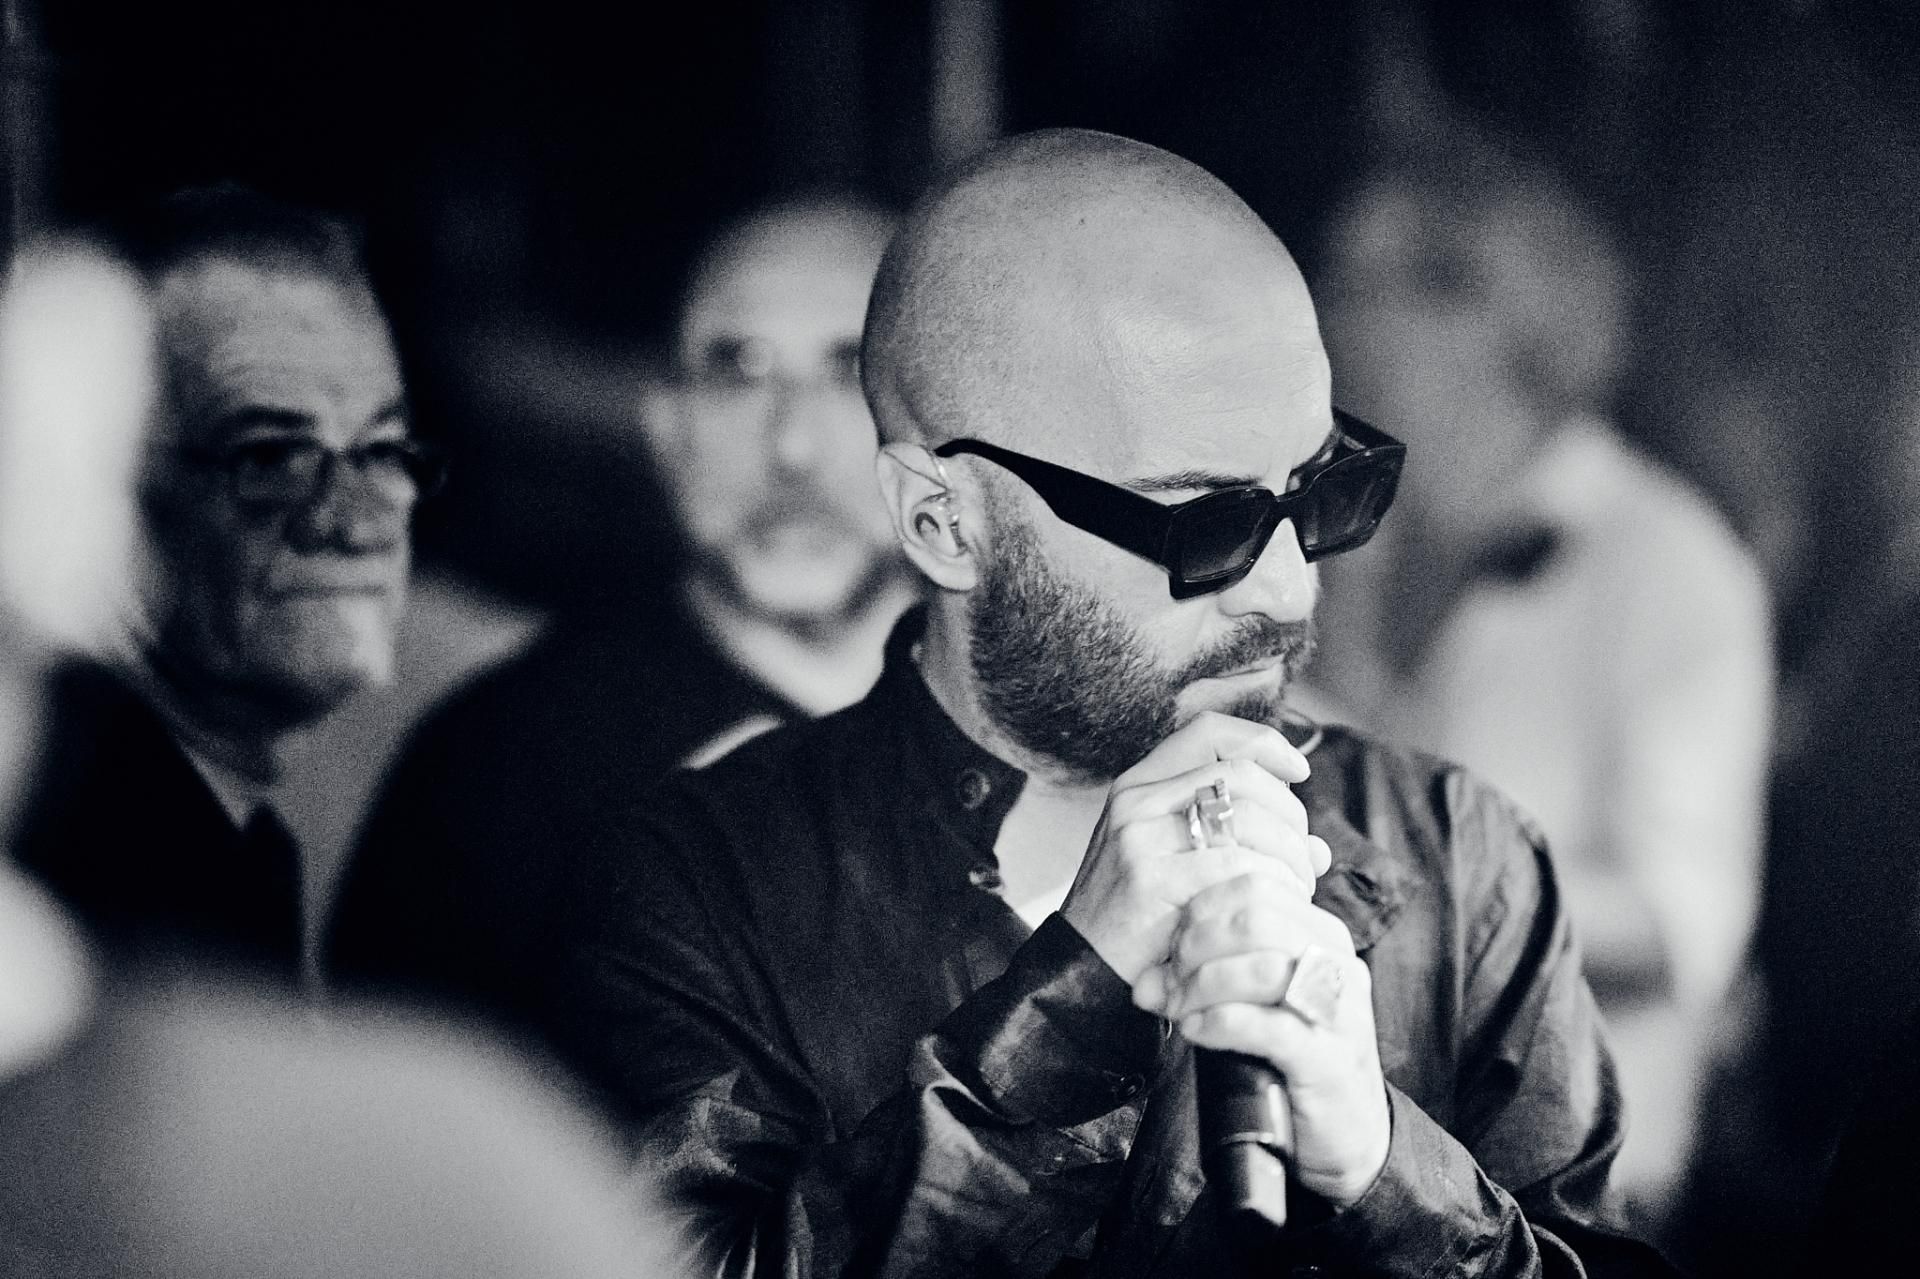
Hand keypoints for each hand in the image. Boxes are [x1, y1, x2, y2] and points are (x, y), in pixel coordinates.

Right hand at [1058, 712, 1331, 986]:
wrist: (1082, 973)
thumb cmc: (1139, 922)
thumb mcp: (1179, 866)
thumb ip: (1242, 844)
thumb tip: (1320, 850)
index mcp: (1139, 786)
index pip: (1209, 732)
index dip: (1265, 742)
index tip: (1299, 773)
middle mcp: (1136, 800)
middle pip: (1242, 774)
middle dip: (1291, 816)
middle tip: (1303, 860)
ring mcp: (1139, 837)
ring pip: (1249, 818)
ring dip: (1289, 855)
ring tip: (1294, 890)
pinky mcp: (1151, 879)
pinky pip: (1237, 866)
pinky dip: (1269, 884)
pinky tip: (1272, 907)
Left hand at [1135, 877, 1390, 1207]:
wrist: (1346, 1134)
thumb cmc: (1292, 1059)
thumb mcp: (1251, 1004)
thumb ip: (1204, 979)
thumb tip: (1145, 981)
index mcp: (1318, 932)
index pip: (1254, 885)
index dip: (1200, 910)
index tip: (1171, 946)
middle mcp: (1335, 959)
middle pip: (1255, 915)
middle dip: (1196, 944)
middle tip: (1170, 980)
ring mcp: (1337, 1008)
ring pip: (1260, 965)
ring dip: (1202, 984)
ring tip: (1178, 1007)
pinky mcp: (1329, 1057)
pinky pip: (1266, 1025)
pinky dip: (1218, 1023)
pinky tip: (1195, 1031)